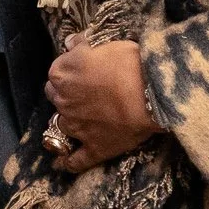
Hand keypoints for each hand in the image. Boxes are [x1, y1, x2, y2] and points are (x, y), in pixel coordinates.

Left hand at [41, 35, 159, 175]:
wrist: (151, 91)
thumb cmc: (129, 62)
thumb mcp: (103, 43)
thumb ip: (81, 45)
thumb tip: (69, 44)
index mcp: (61, 74)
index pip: (57, 74)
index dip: (70, 74)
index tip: (83, 74)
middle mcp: (62, 101)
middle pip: (57, 98)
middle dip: (67, 96)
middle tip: (86, 94)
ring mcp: (76, 127)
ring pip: (62, 126)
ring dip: (69, 123)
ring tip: (82, 122)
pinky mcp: (94, 147)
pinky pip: (76, 160)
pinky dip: (68, 163)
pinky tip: (63, 165)